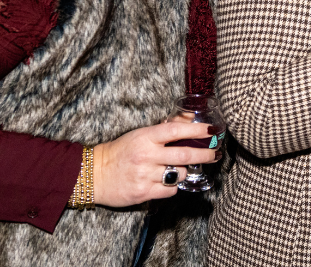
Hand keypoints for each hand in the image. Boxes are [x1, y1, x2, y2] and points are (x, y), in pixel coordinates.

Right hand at [91, 121, 218, 206]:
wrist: (94, 174)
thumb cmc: (121, 151)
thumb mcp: (141, 134)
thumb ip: (166, 127)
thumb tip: (191, 117)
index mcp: (146, 137)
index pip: (176, 131)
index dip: (197, 130)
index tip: (212, 130)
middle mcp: (146, 156)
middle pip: (185, 155)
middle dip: (205, 154)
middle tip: (215, 153)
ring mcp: (145, 175)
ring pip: (179, 174)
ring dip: (185, 172)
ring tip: (180, 168)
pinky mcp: (143, 193)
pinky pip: (170, 190)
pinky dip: (174, 186)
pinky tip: (167, 181)